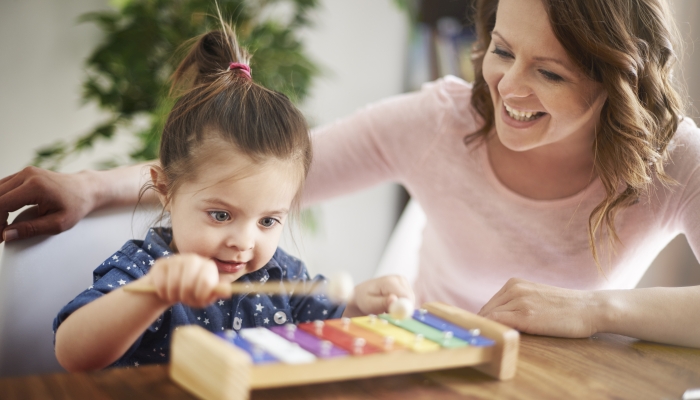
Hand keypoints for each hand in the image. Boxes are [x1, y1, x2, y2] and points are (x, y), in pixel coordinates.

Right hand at [0, 166, 95, 242]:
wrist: (86, 189)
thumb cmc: (76, 206)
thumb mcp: (58, 223)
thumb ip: (31, 229)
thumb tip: (6, 235)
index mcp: (35, 187)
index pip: (1, 204)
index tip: (0, 237)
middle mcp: (27, 175)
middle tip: (0, 234)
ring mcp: (25, 172)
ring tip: (2, 226)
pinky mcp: (24, 173)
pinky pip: (3, 187)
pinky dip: (0, 201)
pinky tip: (4, 215)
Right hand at [144, 253, 229, 307]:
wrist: (172, 289)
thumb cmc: (192, 293)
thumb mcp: (205, 296)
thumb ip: (216, 293)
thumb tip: (227, 291)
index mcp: (208, 266)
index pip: (205, 282)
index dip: (200, 295)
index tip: (198, 300)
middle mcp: (194, 259)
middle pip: (188, 283)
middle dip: (185, 297)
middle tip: (184, 300)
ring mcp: (176, 259)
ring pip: (173, 283)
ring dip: (173, 295)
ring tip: (175, 296)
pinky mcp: (161, 263)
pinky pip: (161, 282)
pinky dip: (163, 292)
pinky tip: (165, 292)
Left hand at [342, 275, 414, 317]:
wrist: (361, 295)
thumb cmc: (364, 299)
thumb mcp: (369, 304)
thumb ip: (382, 303)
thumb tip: (394, 299)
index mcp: (389, 281)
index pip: (405, 296)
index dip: (403, 309)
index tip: (394, 316)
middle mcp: (399, 279)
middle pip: (410, 299)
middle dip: (402, 309)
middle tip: (387, 313)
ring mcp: (403, 282)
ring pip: (410, 300)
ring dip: (401, 308)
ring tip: (387, 308)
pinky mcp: (405, 286)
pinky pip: (409, 300)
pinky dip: (401, 306)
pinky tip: (391, 305)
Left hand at [478, 278, 599, 337]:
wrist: (590, 308)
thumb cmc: (566, 308)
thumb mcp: (536, 298)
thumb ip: (517, 303)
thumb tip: (498, 320)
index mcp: (515, 283)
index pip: (489, 305)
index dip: (485, 320)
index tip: (486, 333)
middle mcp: (514, 289)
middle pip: (486, 310)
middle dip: (484, 325)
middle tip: (487, 341)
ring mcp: (519, 301)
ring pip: (489, 316)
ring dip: (488, 329)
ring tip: (493, 342)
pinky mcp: (525, 315)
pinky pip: (497, 322)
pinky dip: (493, 331)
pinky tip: (497, 340)